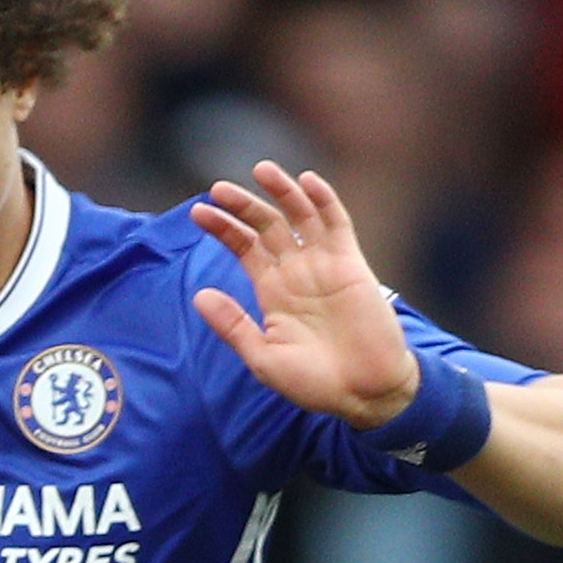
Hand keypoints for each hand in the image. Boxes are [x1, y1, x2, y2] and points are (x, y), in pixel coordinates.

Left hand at [184, 163, 417, 424]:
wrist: (364, 393)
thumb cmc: (314, 383)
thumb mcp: (264, 358)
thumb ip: (233, 326)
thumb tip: (199, 294)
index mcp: (272, 292)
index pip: (243, 248)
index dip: (222, 229)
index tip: (198, 212)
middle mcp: (296, 272)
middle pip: (266, 227)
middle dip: (243, 206)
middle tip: (218, 188)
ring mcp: (324, 265)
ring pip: (300, 216)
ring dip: (282, 191)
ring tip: (261, 169)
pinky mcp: (351, 265)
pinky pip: (337, 224)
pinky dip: (324, 201)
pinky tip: (307, 181)